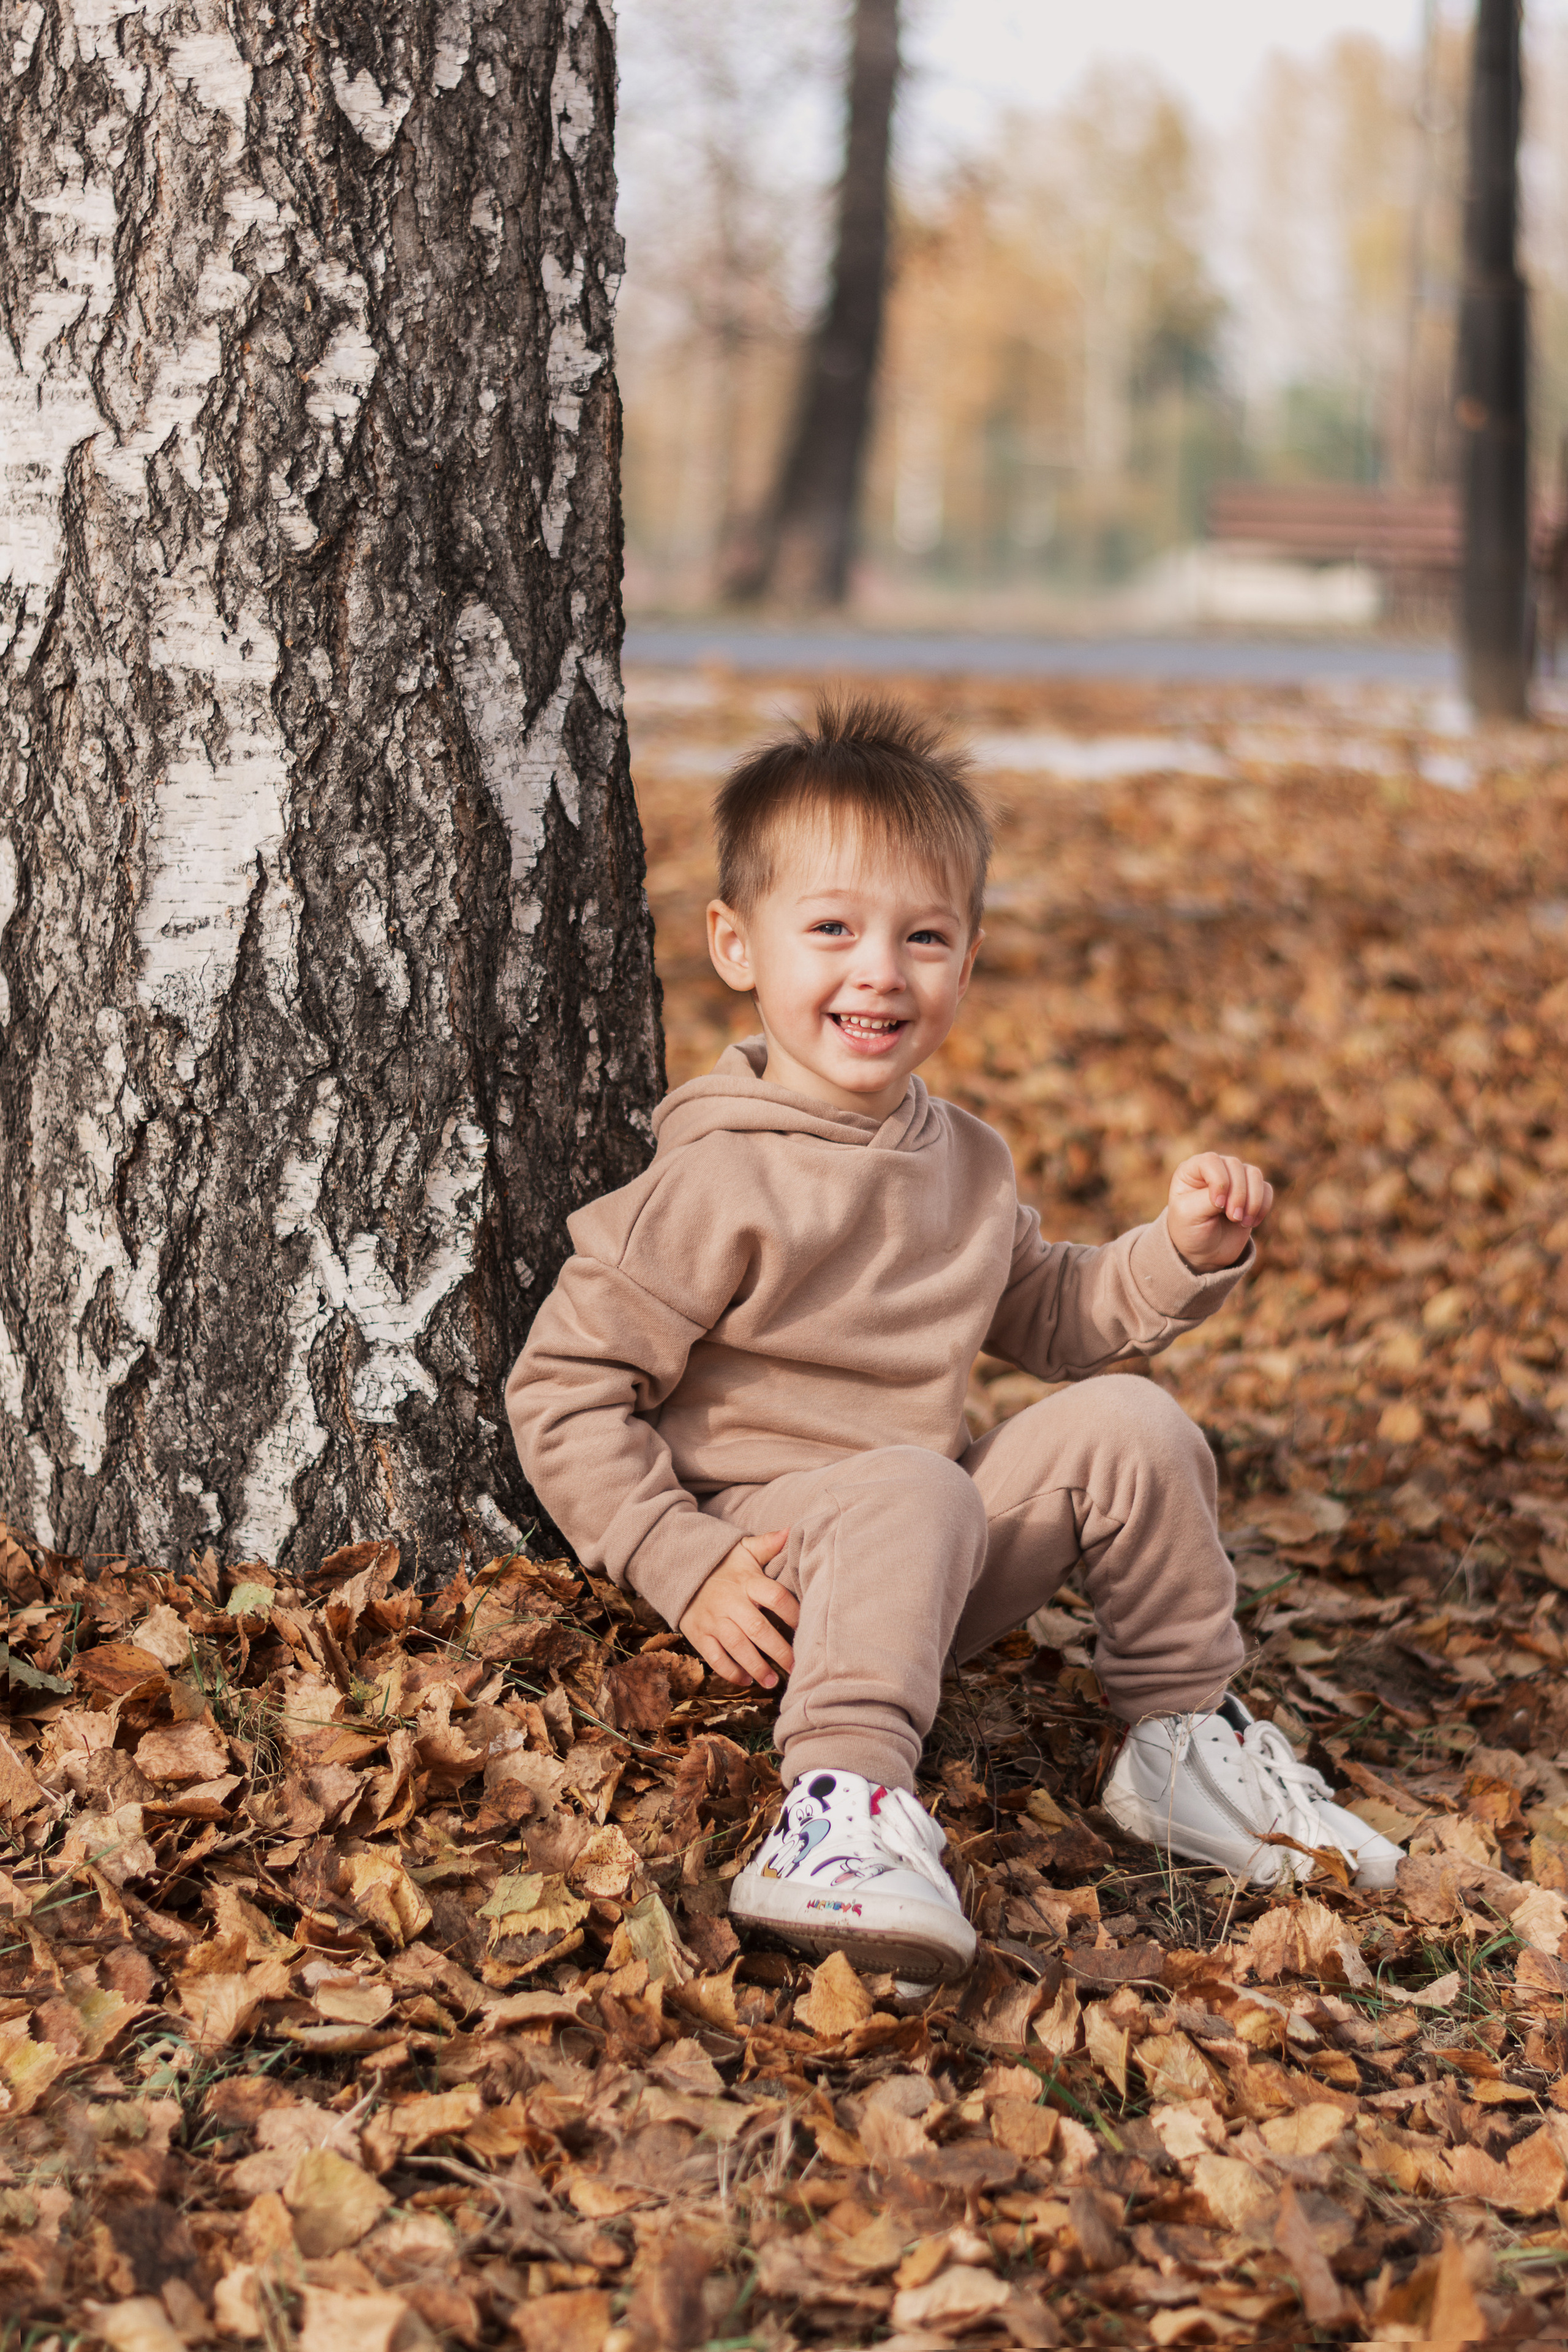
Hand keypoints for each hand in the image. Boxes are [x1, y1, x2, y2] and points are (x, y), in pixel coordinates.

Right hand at [680, 1530, 796, 1687]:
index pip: (776, 1597)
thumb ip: (768, 1544)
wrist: (679, 1570)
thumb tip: (790, 1531)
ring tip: (773, 1682)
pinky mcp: (699, 1634)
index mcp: (747, 1581)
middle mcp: (731, 1602)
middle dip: (779, 1650)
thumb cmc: (723, 1565)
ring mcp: (713, 1620)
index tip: (809, 1629)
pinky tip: (746, 1681)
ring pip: (737, 1647)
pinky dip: (730, 1672)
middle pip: (758, 1629)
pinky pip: (714, 1657)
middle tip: (796, 1667)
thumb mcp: (744, 1550)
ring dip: (757, 1667)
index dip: (794, 1614)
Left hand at [1168, 1153, 1272, 1270]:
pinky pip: (1266, 1188)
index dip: (1219, 1180)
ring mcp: (1234, 1179)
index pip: (1211, 1160)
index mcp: (1191, 1171)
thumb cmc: (1190, 1230)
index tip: (1218, 1204)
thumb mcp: (1189, 1214)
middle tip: (1233, 1218)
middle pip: (1235, 1165)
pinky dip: (1263, 1206)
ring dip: (1253, 1200)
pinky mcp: (1251, 1192)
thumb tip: (1232, 1192)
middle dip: (1238, 1194)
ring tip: (1241, 1222)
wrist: (1205, 1252)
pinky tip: (1252, 1223)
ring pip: (1254, 1174)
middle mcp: (1214, 1170)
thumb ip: (1208, 1198)